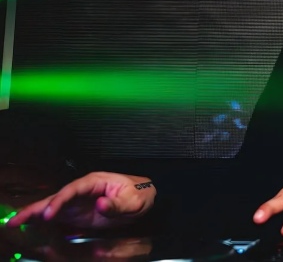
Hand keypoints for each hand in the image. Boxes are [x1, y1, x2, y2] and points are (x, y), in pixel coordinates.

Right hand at [5, 172, 155, 228]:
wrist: (143, 198)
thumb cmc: (138, 195)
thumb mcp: (133, 201)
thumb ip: (117, 204)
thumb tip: (101, 204)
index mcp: (96, 181)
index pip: (74, 189)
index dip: (60, 200)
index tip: (49, 212)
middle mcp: (83, 189)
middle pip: (58, 196)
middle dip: (39, 207)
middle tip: (18, 218)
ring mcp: (79, 201)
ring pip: (54, 205)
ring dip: (35, 213)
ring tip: (15, 221)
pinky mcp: (78, 212)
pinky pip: (58, 215)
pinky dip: (43, 220)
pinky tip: (29, 224)